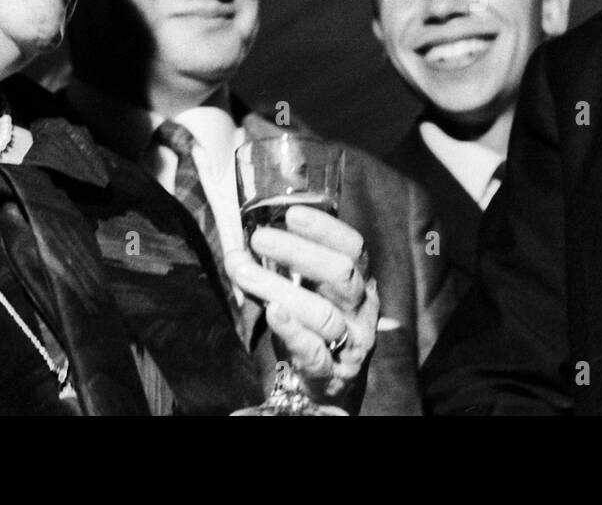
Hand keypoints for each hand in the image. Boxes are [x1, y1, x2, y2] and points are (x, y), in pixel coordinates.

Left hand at [225, 205, 377, 405]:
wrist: (333, 389)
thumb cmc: (316, 329)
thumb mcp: (310, 292)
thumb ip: (284, 269)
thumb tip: (240, 244)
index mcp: (360, 280)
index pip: (352, 246)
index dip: (325, 228)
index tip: (292, 213)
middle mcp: (361, 308)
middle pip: (340, 273)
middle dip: (298, 251)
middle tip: (260, 238)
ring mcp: (351, 342)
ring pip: (322, 313)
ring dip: (278, 288)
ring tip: (243, 270)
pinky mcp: (333, 373)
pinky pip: (314, 350)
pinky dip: (292, 329)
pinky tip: (272, 312)